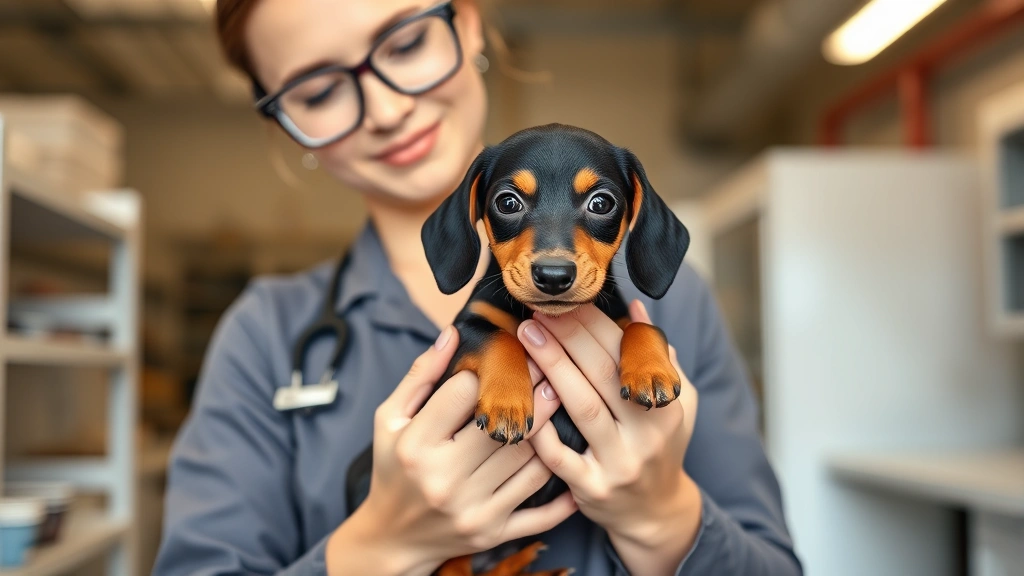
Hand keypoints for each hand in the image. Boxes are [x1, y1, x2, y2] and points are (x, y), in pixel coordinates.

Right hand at [326, 326, 576, 575]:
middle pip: (506, 427)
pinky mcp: (494, 533)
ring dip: (552, 429)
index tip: (509, 352)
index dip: (488, 370)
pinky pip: (541, 511)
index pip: (465, 395)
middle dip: (532, 391)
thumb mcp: (390, 419)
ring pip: (531, 462)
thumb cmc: (393, 468)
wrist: (394, 538)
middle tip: (551, 367)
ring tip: (562, 398)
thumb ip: (419, 377)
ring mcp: (474, 511)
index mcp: (417, 446)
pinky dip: (563, 490)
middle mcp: (446, 481)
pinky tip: (574, 461)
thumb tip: (452, 335)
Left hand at [518, 302, 700, 575]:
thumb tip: (635, 307)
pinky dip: (541, 427)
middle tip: (539, 310)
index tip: (569, 300)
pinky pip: (560, 456)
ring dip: (553, 367)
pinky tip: (522, 398)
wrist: (654, 512)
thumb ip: (655, 356)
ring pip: (583, 408)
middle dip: (569, 337)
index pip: (628, 354)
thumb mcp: (675, 400)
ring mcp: (620, 463)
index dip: (596, 324)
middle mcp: (647, 434)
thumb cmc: (659, 444)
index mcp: (666, 405)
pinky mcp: (592, 489)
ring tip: (527, 336)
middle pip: (603, 375)